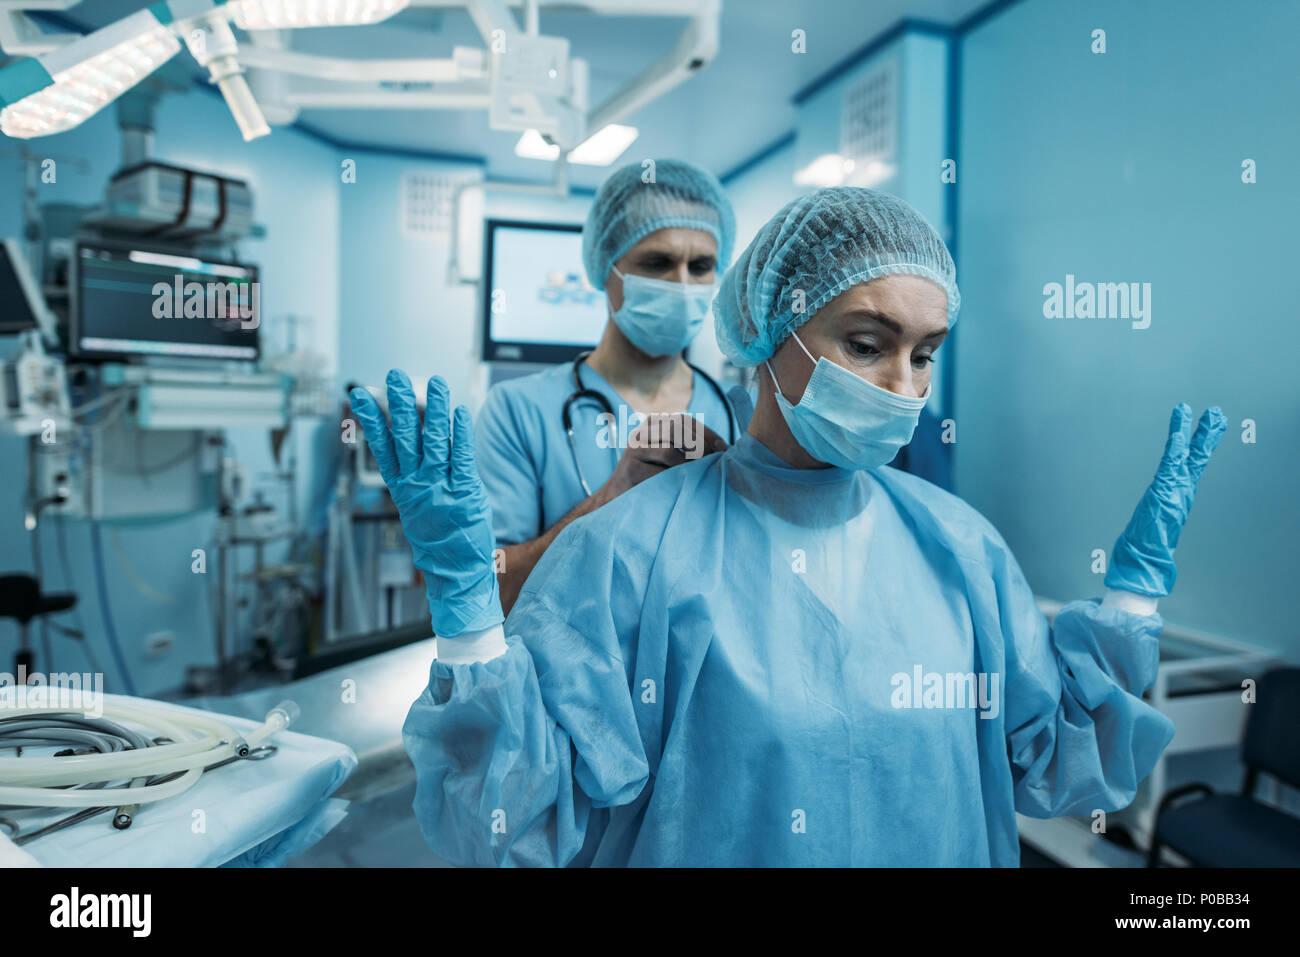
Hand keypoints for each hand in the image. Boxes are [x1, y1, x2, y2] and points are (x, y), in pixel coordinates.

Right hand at [348, 371, 501, 636]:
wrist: (457, 574)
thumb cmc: (440, 539)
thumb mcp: (418, 507)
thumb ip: (415, 473)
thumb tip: (416, 439)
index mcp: (402, 488)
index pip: (382, 447)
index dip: (371, 419)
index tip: (361, 395)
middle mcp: (418, 486)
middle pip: (405, 438)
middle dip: (400, 405)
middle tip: (395, 377)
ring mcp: (440, 489)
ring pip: (433, 442)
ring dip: (433, 410)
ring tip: (434, 383)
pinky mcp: (465, 494)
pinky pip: (461, 459)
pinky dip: (459, 435)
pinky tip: (458, 413)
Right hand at [596, 413, 726, 503]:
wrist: (618, 497)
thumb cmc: (652, 477)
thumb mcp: (669, 456)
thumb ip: (689, 446)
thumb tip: (723, 447)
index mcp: (652, 425)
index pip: (684, 420)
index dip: (707, 433)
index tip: (724, 448)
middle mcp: (641, 433)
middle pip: (678, 430)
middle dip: (702, 446)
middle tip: (715, 463)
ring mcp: (633, 450)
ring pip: (671, 452)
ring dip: (689, 466)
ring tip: (697, 476)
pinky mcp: (631, 469)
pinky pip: (662, 473)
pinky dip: (676, 480)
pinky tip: (681, 485)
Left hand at [1105, 403, 1226, 596]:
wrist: (1142, 564)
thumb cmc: (1143, 547)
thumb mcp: (1149, 523)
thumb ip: (1154, 516)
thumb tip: (1152, 511)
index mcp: (1176, 495)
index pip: (1188, 464)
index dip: (1195, 445)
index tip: (1205, 426)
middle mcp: (1179, 491)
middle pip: (1196, 457)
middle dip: (1205, 435)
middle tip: (1216, 413)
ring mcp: (1173, 493)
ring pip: (1187, 458)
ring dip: (1197, 435)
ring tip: (1210, 414)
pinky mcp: (1163, 496)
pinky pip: (1169, 469)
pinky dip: (1175, 452)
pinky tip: (1178, 436)